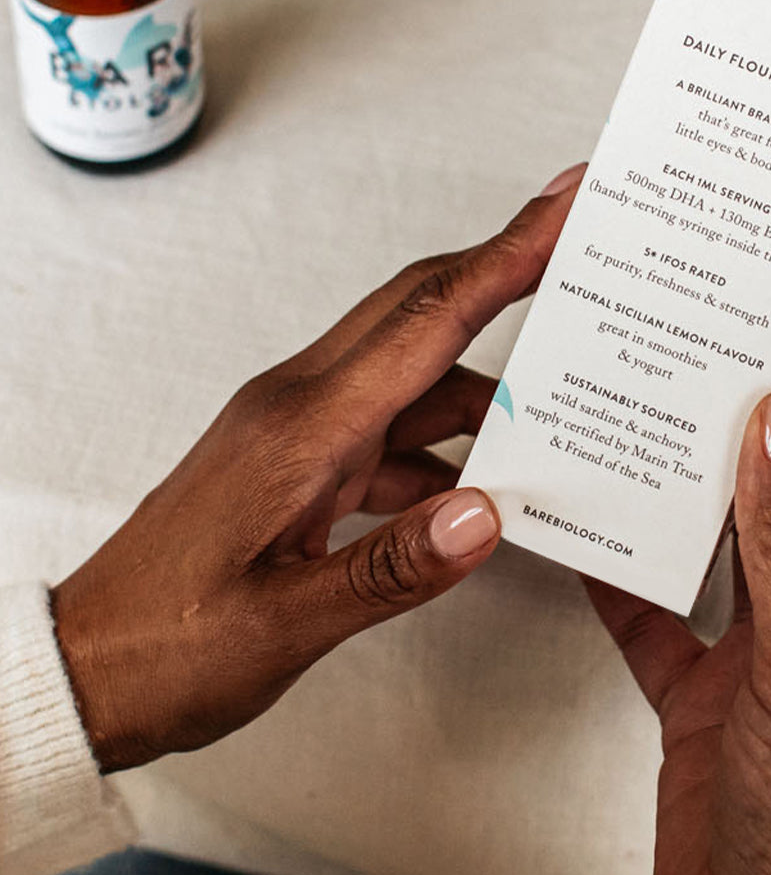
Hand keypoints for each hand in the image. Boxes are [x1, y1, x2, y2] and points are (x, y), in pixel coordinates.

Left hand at [52, 168, 584, 773]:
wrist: (89, 669)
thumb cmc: (165, 645)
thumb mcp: (284, 623)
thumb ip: (391, 569)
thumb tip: (485, 516)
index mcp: (300, 427)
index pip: (425, 318)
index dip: (504, 256)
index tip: (561, 205)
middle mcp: (299, 409)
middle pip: (420, 313)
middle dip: (504, 272)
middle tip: (577, 244)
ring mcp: (298, 434)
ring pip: (412, 378)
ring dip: (483, 390)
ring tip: (557, 407)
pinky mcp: (299, 465)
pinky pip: (391, 431)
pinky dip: (444, 447)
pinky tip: (480, 487)